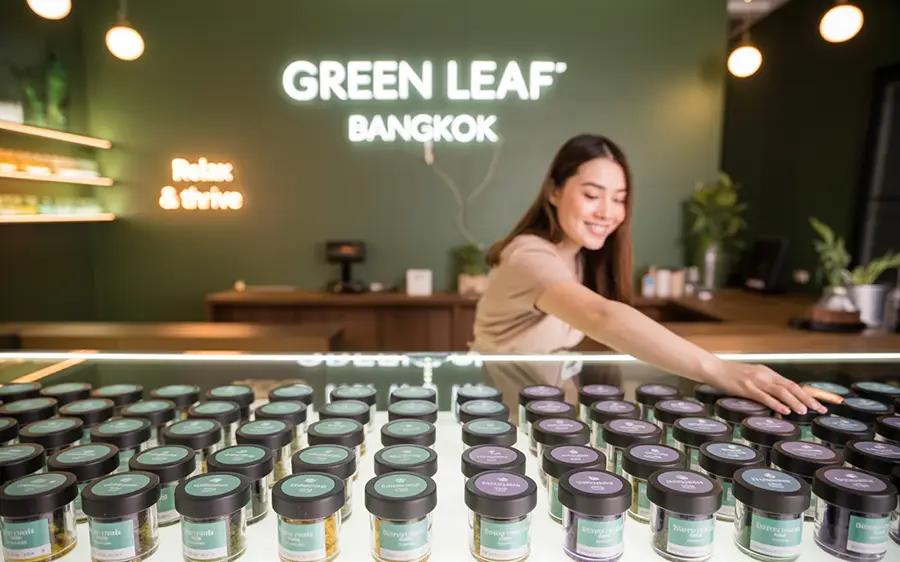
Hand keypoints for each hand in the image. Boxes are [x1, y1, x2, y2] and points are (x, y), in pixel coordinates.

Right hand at [705, 360, 827, 415]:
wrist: (714, 368)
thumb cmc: (732, 375)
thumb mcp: (752, 377)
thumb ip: (766, 385)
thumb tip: (780, 398)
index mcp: (768, 373)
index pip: (793, 384)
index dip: (808, 394)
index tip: (820, 403)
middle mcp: (765, 376)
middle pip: (791, 387)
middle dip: (807, 399)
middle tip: (820, 409)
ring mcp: (756, 381)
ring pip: (781, 391)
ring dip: (795, 402)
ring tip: (805, 411)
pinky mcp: (746, 388)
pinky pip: (764, 397)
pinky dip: (776, 403)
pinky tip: (784, 410)